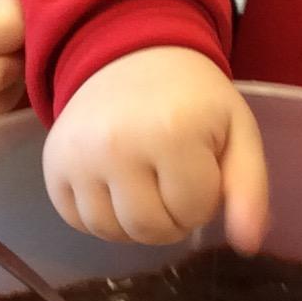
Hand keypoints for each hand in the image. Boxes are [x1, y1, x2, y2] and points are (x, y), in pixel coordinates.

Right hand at [43, 48, 268, 248]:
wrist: (131, 55)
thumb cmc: (192, 98)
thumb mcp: (236, 132)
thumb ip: (249, 189)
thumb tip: (248, 245)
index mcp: (171, 132)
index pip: (192, 212)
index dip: (204, 198)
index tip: (200, 167)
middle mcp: (116, 145)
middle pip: (150, 230)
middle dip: (171, 218)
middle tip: (174, 182)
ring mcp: (78, 155)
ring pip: (111, 232)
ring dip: (135, 222)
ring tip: (145, 186)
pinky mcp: (52, 164)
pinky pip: (77, 221)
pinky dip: (101, 215)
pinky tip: (114, 186)